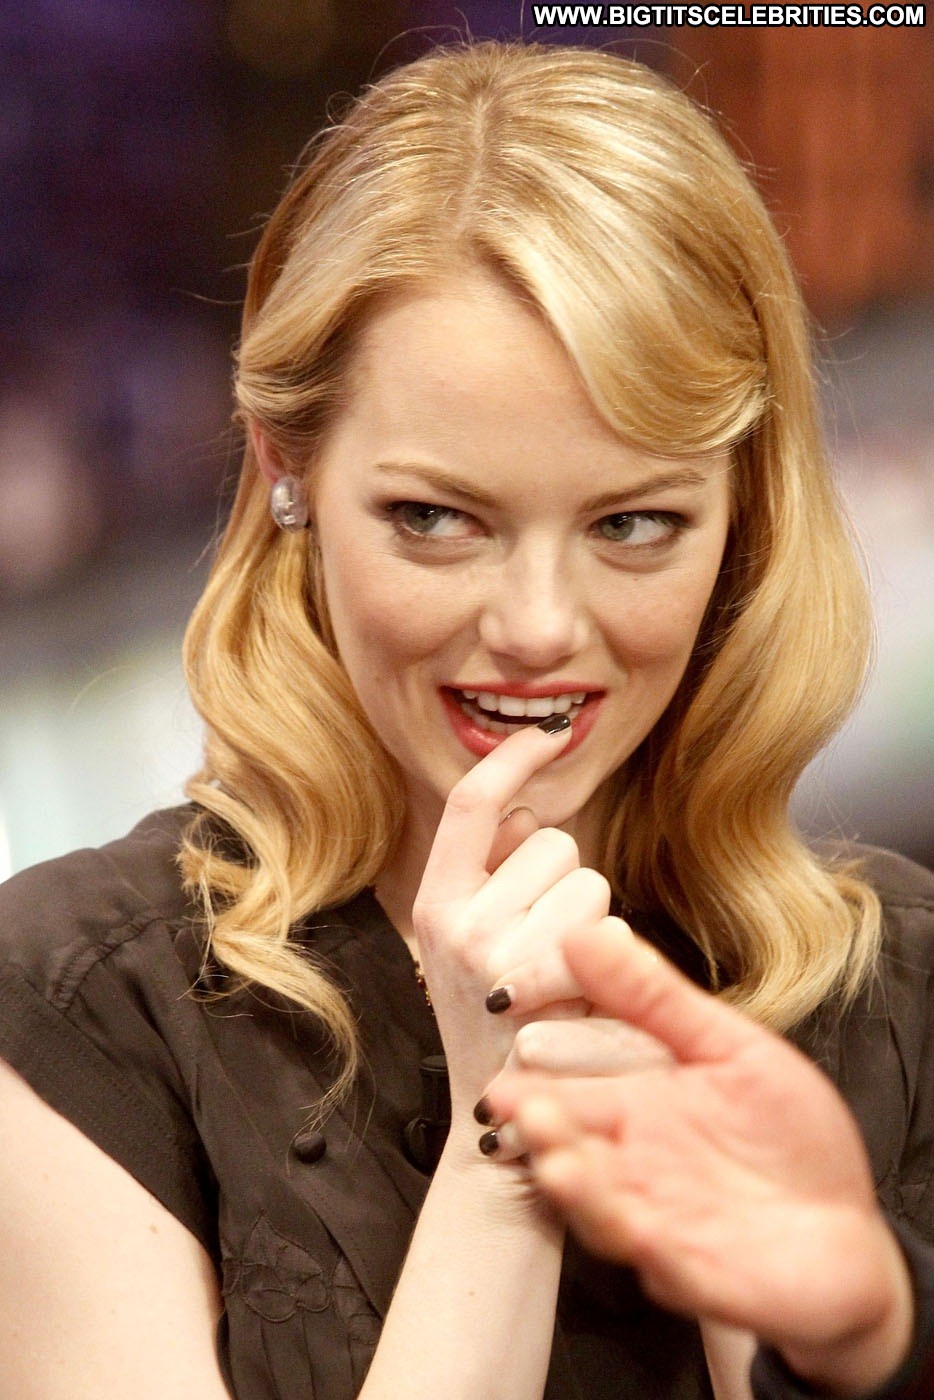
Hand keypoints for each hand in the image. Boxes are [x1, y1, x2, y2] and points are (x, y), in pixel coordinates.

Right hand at [412, 721, 609, 1131]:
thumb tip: (526, 806)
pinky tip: (579, 998)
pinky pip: (602, 923)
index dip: (513, 757)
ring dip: (592, 922)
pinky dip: (605, 957)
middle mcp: (453, 918)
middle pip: (549, 840)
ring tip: (565, 977)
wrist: (509, 1118)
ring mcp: (491, 949)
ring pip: (586, 879)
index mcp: (434, 900)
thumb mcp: (477, 943)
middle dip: (567, 881)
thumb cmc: (509, 1024)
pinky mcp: (533, 978)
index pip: (472, 803)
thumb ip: (495, 874)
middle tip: (547, 946)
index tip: (547, 731)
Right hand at [486, 920, 914, 1396]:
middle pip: (573, 1145)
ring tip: (558, 1161)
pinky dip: (646, 1245)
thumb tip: (589, 931)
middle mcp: (634, 1165)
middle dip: (542, 1127)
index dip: (530, 1072)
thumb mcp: (730, 1048)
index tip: (497, 1054)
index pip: (568, 1085)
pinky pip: (664, 1262)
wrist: (846, 1236)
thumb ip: (656, 998)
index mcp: (637, 1108)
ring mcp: (660, 1221)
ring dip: (579, 1188)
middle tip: (511, 1102)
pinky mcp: (697, 1272)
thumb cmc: (786, 1137)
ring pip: (604, 1205)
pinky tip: (636, 1223)